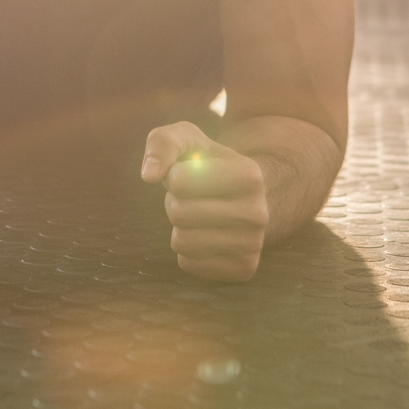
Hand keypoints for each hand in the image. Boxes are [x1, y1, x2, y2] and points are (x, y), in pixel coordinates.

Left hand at [141, 121, 269, 280]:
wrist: (244, 196)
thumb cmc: (207, 163)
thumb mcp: (188, 139)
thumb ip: (163, 143)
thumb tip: (149, 175)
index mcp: (249, 175)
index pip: (180, 180)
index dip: (174, 175)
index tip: (192, 173)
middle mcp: (258, 213)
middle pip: (179, 213)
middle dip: (176, 202)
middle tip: (194, 197)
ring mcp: (253, 245)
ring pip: (182, 242)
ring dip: (180, 227)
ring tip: (199, 215)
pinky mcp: (243, 269)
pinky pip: (188, 263)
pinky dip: (188, 249)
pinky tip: (207, 235)